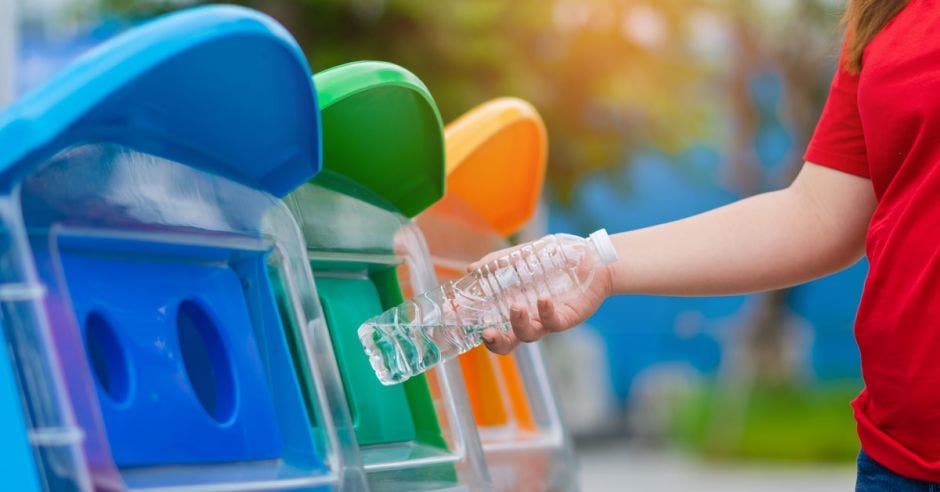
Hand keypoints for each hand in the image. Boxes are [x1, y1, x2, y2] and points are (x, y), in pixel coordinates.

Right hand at [468, 243, 613, 354]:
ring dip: (519, 323)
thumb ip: (497, 263)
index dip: (484, 333)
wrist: (591, 257)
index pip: (496, 329)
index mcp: (515, 309)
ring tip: (516, 306)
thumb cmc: (554, 259)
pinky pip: (554, 321)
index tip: (470, 326)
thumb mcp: (522, 256)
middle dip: (497, 342)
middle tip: (487, 333)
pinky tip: (543, 298)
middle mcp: (530, 320)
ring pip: (529, 334)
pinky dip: (545, 311)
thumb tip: (471, 269)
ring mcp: (547, 321)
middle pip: (509, 343)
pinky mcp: (567, 317)